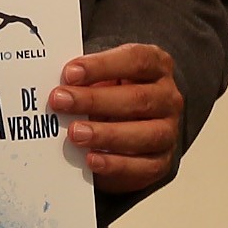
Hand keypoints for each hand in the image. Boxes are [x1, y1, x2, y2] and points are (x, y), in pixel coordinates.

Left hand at [51, 44, 184, 194]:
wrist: (133, 128)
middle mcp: (168, 98)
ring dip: (106, 134)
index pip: (136, 60)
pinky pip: (144, 166)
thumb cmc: (114, 95)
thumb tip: (58, 85)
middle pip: (138, 98)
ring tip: (75, 133)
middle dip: (94, 100)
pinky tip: (91, 159)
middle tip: (60, 101)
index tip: (70, 73)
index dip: (102, 66)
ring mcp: (169, 131)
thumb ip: (87, 78)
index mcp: (157, 67)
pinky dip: (116, 164)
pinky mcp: (162, 161)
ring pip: (146, 134)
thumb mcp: (103, 78)